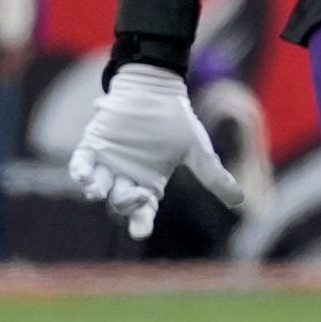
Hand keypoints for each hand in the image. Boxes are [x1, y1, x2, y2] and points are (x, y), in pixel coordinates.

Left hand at [66, 63, 244, 240]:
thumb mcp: (198, 151)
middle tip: (133, 194)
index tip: (140, 232)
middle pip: (119, 202)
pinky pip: (81, 162)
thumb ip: (214, 177)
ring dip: (96, 190)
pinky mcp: (93, 144)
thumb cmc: (177, 120)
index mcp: (150, 182)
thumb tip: (240, 200)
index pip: (144, 210)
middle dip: (124, 203)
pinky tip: (83, 176)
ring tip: (96, 189)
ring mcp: (109, 162)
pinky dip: (80, 171)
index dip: (141, 222)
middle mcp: (127, 176)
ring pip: (98, 185)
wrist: (157, 89)